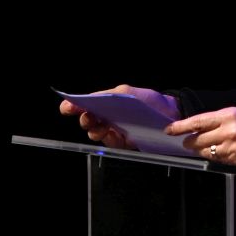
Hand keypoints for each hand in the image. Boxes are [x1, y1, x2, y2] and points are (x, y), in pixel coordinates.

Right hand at [58, 84, 179, 150]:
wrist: (169, 115)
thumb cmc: (148, 101)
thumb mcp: (128, 93)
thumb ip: (109, 95)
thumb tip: (93, 98)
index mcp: (105, 102)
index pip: (85, 103)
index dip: (73, 106)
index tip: (66, 108)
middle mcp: (106, 116)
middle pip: (87, 119)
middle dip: (85, 119)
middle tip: (88, 118)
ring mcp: (112, 130)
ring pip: (94, 132)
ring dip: (95, 130)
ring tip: (102, 127)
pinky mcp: (120, 143)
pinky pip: (108, 142)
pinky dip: (106, 138)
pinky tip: (111, 134)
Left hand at [166, 107, 235, 168]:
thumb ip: (221, 122)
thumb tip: (201, 129)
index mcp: (229, 115)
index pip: (197, 121)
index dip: (181, 127)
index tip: (169, 130)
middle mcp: (229, 130)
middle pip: (197, 139)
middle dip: (190, 142)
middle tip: (187, 142)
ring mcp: (233, 147)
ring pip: (206, 152)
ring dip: (201, 151)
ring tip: (203, 148)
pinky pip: (217, 160)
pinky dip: (214, 157)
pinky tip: (218, 153)